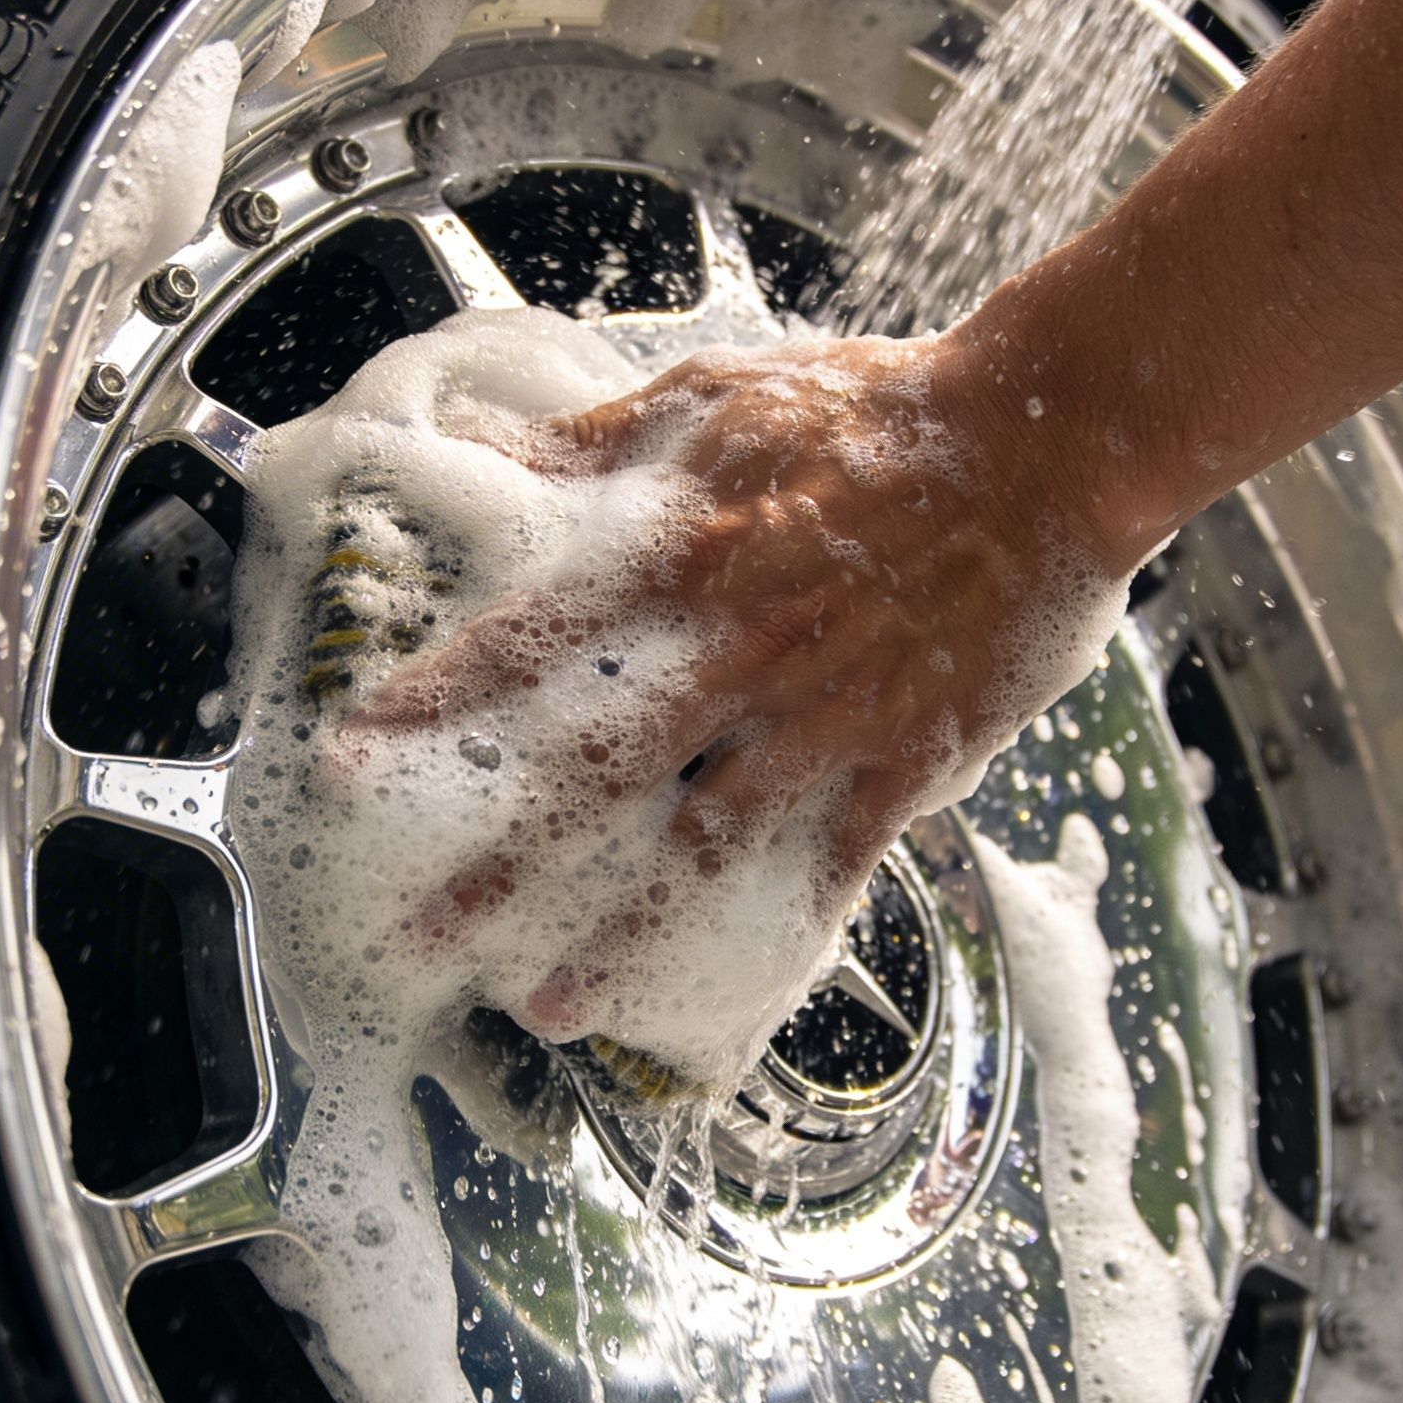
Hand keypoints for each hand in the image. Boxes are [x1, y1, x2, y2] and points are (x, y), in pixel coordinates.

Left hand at [345, 330, 1127, 1042]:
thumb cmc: (881, 411)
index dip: (439, 698)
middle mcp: (738, 647)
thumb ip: (599, 442)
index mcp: (685, 554)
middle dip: (498, 861)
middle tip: (415, 935)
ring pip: (701, 843)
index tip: (356, 757)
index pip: (534, 638)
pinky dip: (772, 935)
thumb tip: (484, 449)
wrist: (1047, 441)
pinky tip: (721, 998)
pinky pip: (829, 864)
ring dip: (618, 935)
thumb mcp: (720, 395)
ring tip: (545, 1008)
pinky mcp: (903, 756)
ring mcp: (822, 713)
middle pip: (595, 771)